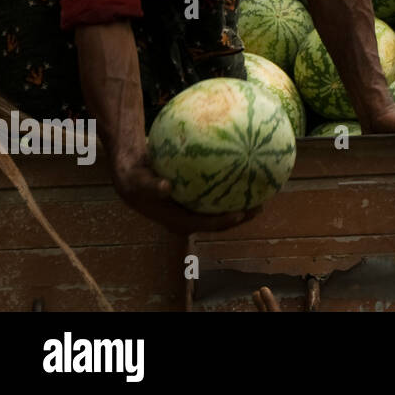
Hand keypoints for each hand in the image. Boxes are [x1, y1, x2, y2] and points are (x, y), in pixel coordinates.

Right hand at [113, 152, 261, 234]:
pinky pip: (216, 194)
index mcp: (177, 220)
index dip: (225, 222)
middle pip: (219, 221)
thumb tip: (166, 187)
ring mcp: (192, 209)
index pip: (206, 225)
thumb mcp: (139, 182)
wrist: (131, 174)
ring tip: (262, 191)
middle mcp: (188, 218)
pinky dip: (230, 186)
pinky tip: (245, 170)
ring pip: (220, 209)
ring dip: (240, 203)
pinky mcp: (194, 199)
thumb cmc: (135, 179)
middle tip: (261, 205)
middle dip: (241, 216)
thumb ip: (152, 186)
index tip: (242, 213)